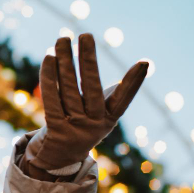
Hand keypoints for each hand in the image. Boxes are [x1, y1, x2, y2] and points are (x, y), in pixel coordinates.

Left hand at [24, 33, 149, 170]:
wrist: (58, 158)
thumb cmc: (82, 125)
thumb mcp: (100, 111)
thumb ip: (113, 92)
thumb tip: (144, 67)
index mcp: (109, 119)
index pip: (123, 98)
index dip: (133, 82)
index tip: (144, 63)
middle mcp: (94, 124)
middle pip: (91, 88)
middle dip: (89, 60)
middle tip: (85, 34)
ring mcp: (74, 128)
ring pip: (68, 90)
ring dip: (65, 62)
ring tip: (63, 39)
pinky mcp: (55, 130)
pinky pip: (51, 99)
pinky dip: (49, 77)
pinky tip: (49, 58)